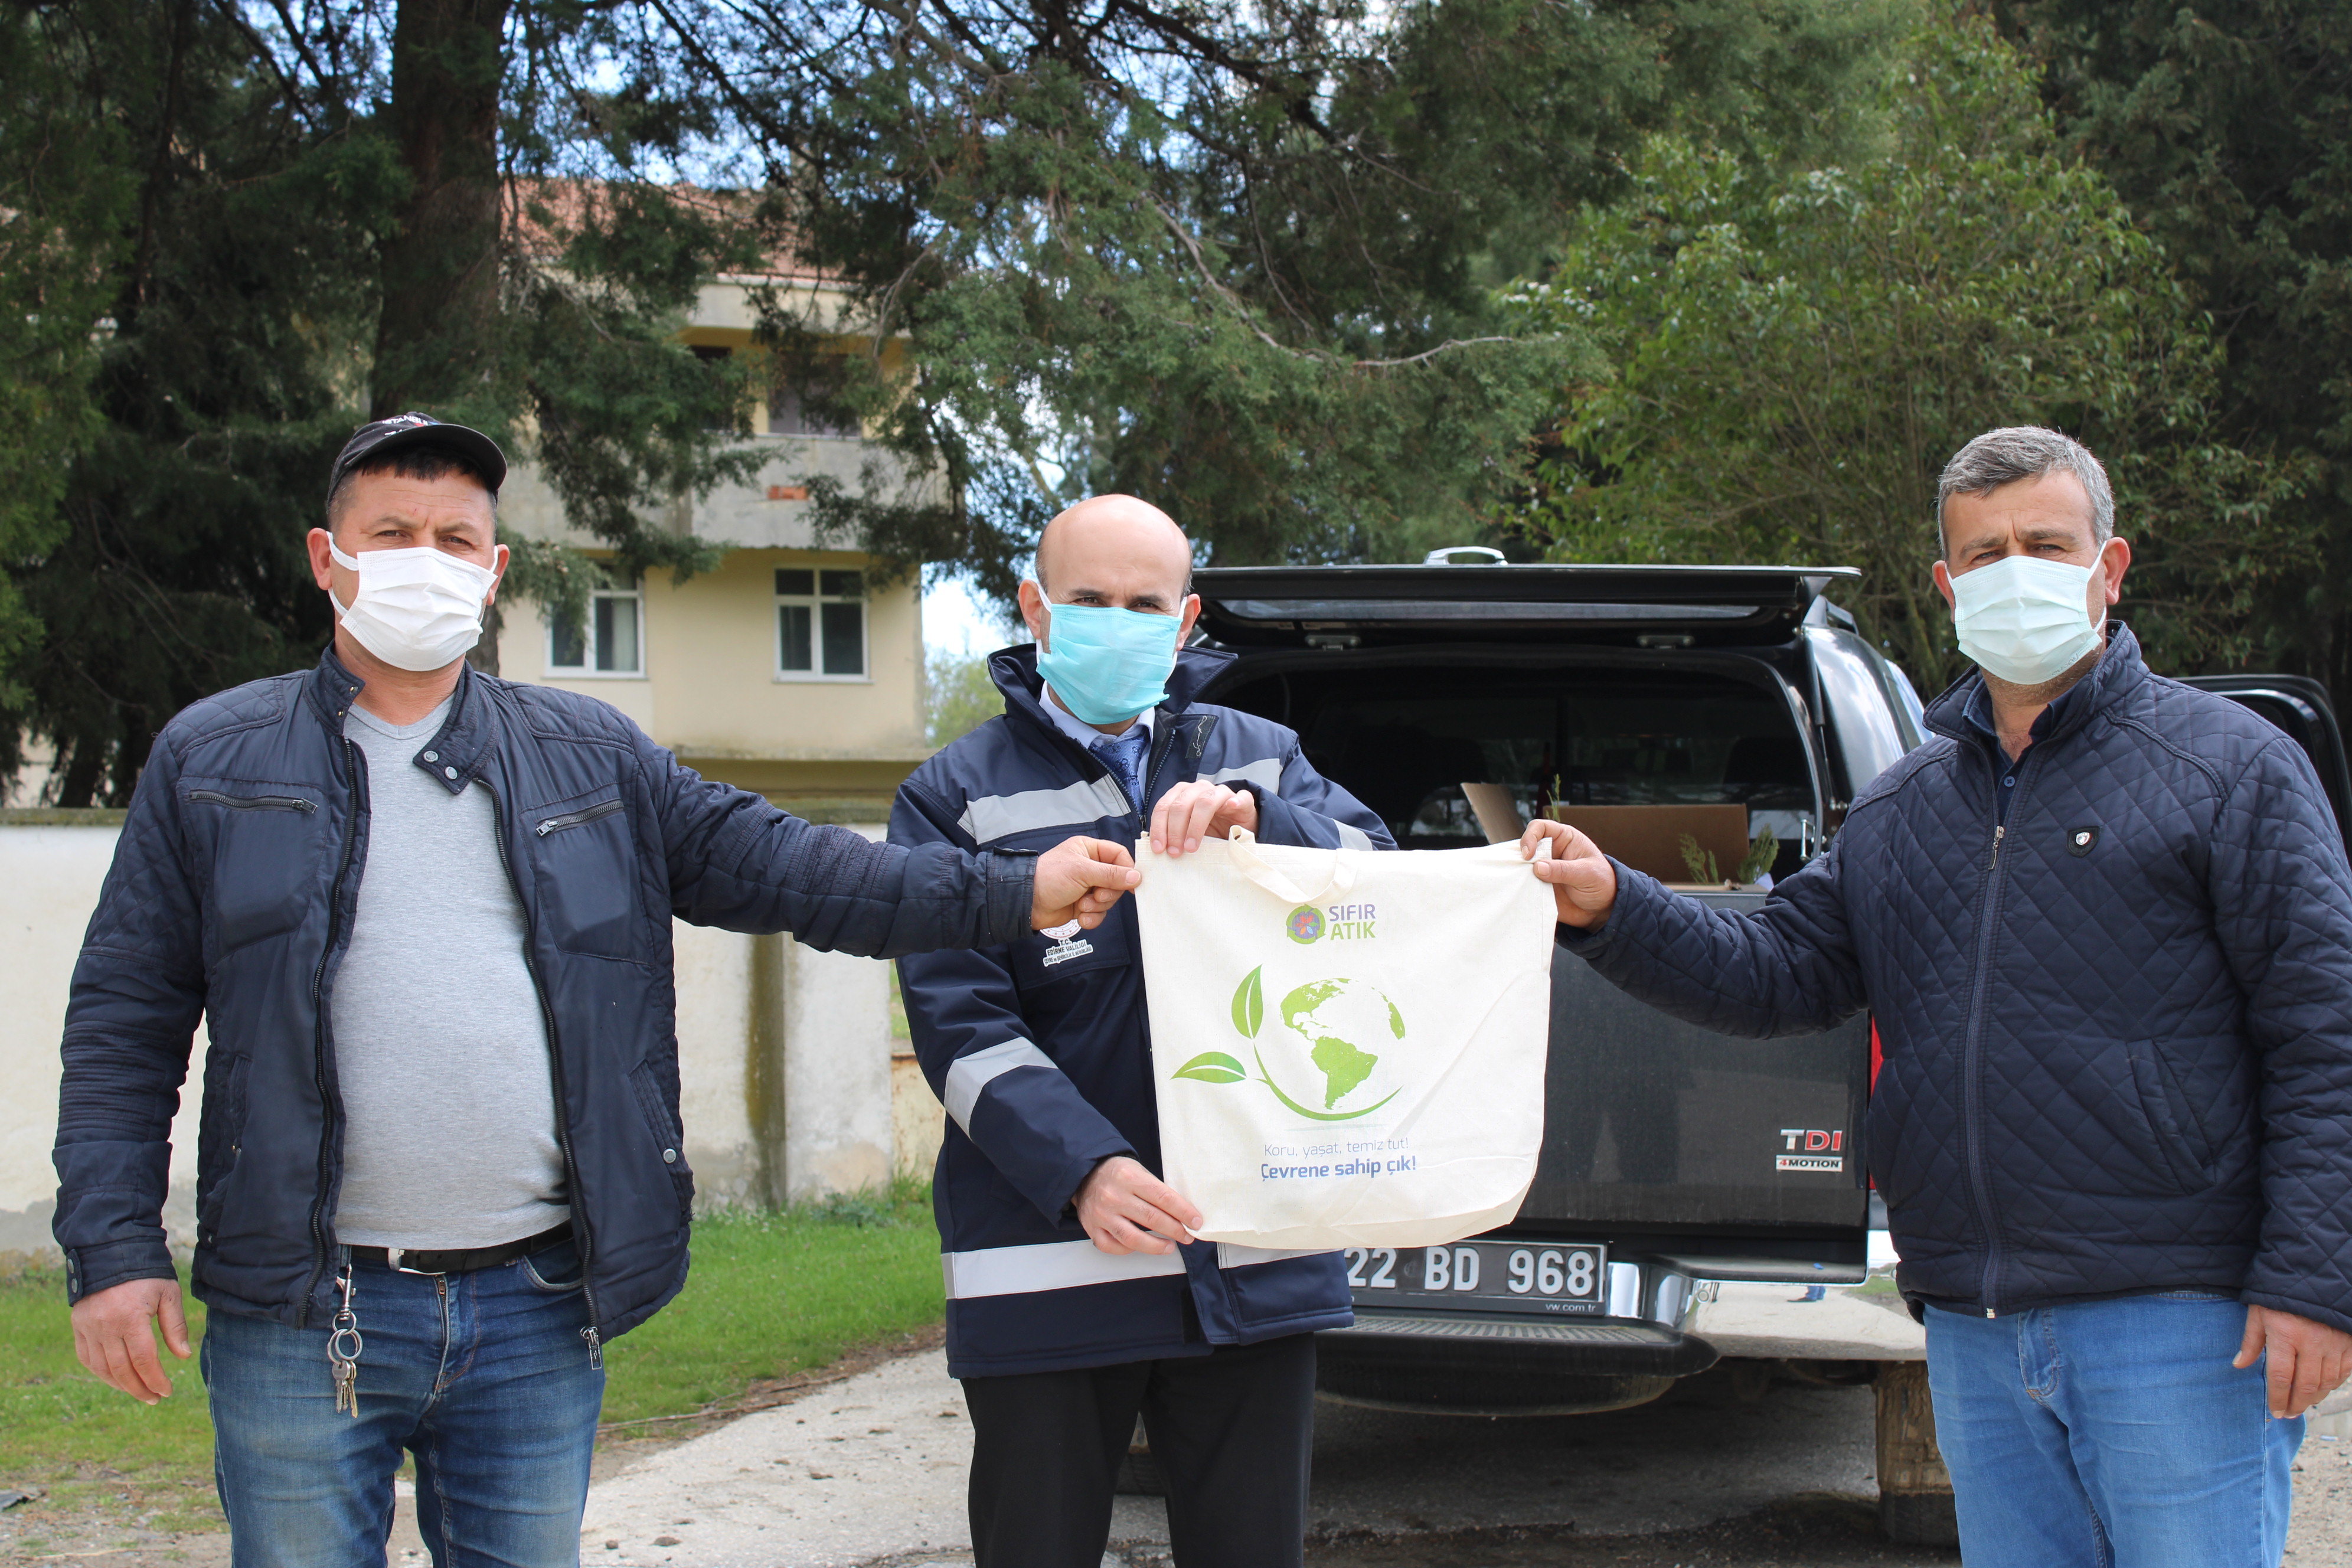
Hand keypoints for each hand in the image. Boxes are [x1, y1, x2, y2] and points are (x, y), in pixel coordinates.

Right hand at [71, 1277, 191, 1404]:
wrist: (110, 1253)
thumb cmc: (146, 1273)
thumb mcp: (168, 1294)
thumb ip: (175, 1326)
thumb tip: (183, 1356)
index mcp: (130, 1318)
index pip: (144, 1360)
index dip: (156, 1380)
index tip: (167, 1391)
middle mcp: (105, 1327)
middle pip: (122, 1370)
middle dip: (140, 1388)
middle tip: (154, 1398)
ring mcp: (88, 1328)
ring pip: (102, 1368)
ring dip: (120, 1385)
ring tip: (138, 1392)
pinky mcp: (78, 1327)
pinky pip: (86, 1358)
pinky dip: (100, 1373)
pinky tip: (115, 1379)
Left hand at [1032, 836, 1140, 929]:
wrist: (1027, 904)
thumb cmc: (1049, 878)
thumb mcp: (1082, 871)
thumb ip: (1111, 874)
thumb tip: (1136, 877)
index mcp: (1089, 850)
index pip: (1119, 855)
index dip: (1128, 869)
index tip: (1133, 884)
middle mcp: (1090, 867)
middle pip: (1117, 880)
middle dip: (1108, 893)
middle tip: (1096, 896)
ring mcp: (1087, 887)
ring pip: (1109, 899)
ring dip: (1098, 906)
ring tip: (1082, 905)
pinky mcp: (1083, 905)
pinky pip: (1099, 912)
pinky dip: (1092, 917)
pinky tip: (1081, 917)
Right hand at [1074, 1155, 1200, 1254]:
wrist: (1085, 1174)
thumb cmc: (1117, 1173)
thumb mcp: (1138, 1171)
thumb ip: (1157, 1190)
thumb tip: (1182, 1213)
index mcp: (1129, 1177)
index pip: (1163, 1197)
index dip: (1183, 1212)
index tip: (1196, 1221)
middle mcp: (1114, 1196)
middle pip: (1152, 1219)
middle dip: (1175, 1230)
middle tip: (1188, 1236)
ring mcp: (1102, 1214)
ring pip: (1133, 1238)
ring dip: (1156, 1246)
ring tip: (1170, 1246)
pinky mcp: (1092, 1228)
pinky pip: (1113, 1247)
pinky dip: (1129, 1250)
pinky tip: (1140, 1247)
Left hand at [1149, 781, 1257, 856]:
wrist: (1238, 827)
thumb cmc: (1210, 830)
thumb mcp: (1187, 833)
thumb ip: (1174, 836)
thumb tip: (1158, 851)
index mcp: (1181, 795)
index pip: (1163, 806)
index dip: (1159, 827)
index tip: (1158, 849)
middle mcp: (1199, 789)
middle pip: (1181, 805)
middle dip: (1175, 830)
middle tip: (1175, 852)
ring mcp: (1221, 793)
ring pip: (1205, 802)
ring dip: (1196, 825)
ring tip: (1192, 847)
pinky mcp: (1243, 799)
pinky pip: (1241, 797)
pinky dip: (1236, 801)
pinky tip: (1232, 806)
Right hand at [1520, 819, 1618, 928]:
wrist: (1602, 908)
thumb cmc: (1601, 882)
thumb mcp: (1587, 874)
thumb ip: (1564, 870)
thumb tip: (1538, 867)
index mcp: (1564, 839)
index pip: (1540, 828)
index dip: (1530, 837)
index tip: (1529, 855)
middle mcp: (1550, 852)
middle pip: (1526, 847)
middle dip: (1521, 859)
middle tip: (1525, 873)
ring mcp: (1543, 870)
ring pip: (1522, 867)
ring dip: (1520, 875)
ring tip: (1524, 886)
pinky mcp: (1540, 886)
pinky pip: (1525, 885)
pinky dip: (1522, 890)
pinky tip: (1525, 895)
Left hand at [2236, 1304, 2351, 1418]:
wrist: (2314, 1273)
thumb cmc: (2280, 1293)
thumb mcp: (2259, 1312)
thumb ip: (2251, 1340)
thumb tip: (2239, 1365)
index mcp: (2285, 1334)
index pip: (2280, 1376)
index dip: (2277, 1397)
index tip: (2274, 1411)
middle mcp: (2312, 1342)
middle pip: (2304, 1385)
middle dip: (2295, 1404)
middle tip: (2288, 1414)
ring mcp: (2334, 1343)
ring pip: (2325, 1382)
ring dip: (2313, 1398)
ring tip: (2302, 1405)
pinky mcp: (2350, 1343)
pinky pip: (2343, 1373)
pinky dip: (2332, 1385)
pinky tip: (2321, 1389)